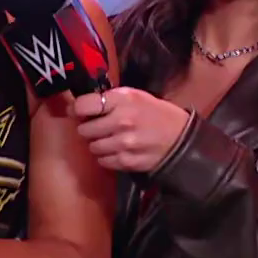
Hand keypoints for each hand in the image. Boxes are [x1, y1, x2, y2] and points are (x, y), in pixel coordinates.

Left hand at [70, 87, 191, 172]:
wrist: (180, 138)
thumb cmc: (156, 113)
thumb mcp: (135, 96)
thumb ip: (110, 99)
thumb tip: (82, 104)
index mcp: (122, 101)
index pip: (84, 105)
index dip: (77, 109)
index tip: (79, 111)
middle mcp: (120, 121)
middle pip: (84, 130)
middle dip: (88, 128)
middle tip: (98, 127)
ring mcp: (123, 144)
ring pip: (93, 147)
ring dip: (98, 144)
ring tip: (110, 139)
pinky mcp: (126, 161)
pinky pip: (103, 161)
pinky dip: (107, 157)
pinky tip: (117, 150)